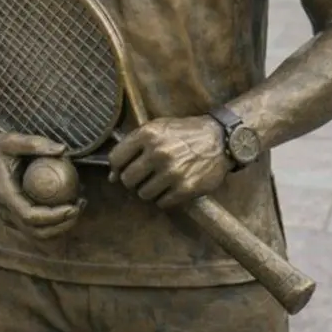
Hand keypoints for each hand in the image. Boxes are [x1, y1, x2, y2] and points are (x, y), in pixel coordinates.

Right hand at [0, 133, 85, 240]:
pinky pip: (34, 229)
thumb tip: (63, 149)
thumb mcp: (11, 140)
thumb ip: (36, 144)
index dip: (54, 217)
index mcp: (3, 194)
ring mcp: (7, 217)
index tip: (73, 206)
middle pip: (35, 231)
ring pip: (35, 234)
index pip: (30, 216)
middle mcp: (4, 211)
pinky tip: (65, 208)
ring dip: (59, 227)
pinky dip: (51, 224)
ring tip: (77, 208)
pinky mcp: (12, 218)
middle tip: (79, 208)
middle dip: (61, 225)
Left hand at [107, 116, 228, 209]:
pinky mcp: (186, 188)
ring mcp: (172, 172)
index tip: (122, 169)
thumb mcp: (156, 128)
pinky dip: (164, 198)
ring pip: (143, 194)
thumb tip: (112, 176)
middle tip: (143, 176)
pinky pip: (162, 203)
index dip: (116, 167)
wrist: (220, 139)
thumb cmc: (183, 133)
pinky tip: (171, 187)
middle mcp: (158, 153)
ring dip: (148, 190)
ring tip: (159, 181)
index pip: (115, 159)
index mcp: (147, 134)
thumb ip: (131, 147)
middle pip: (127, 180)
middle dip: (132, 180)